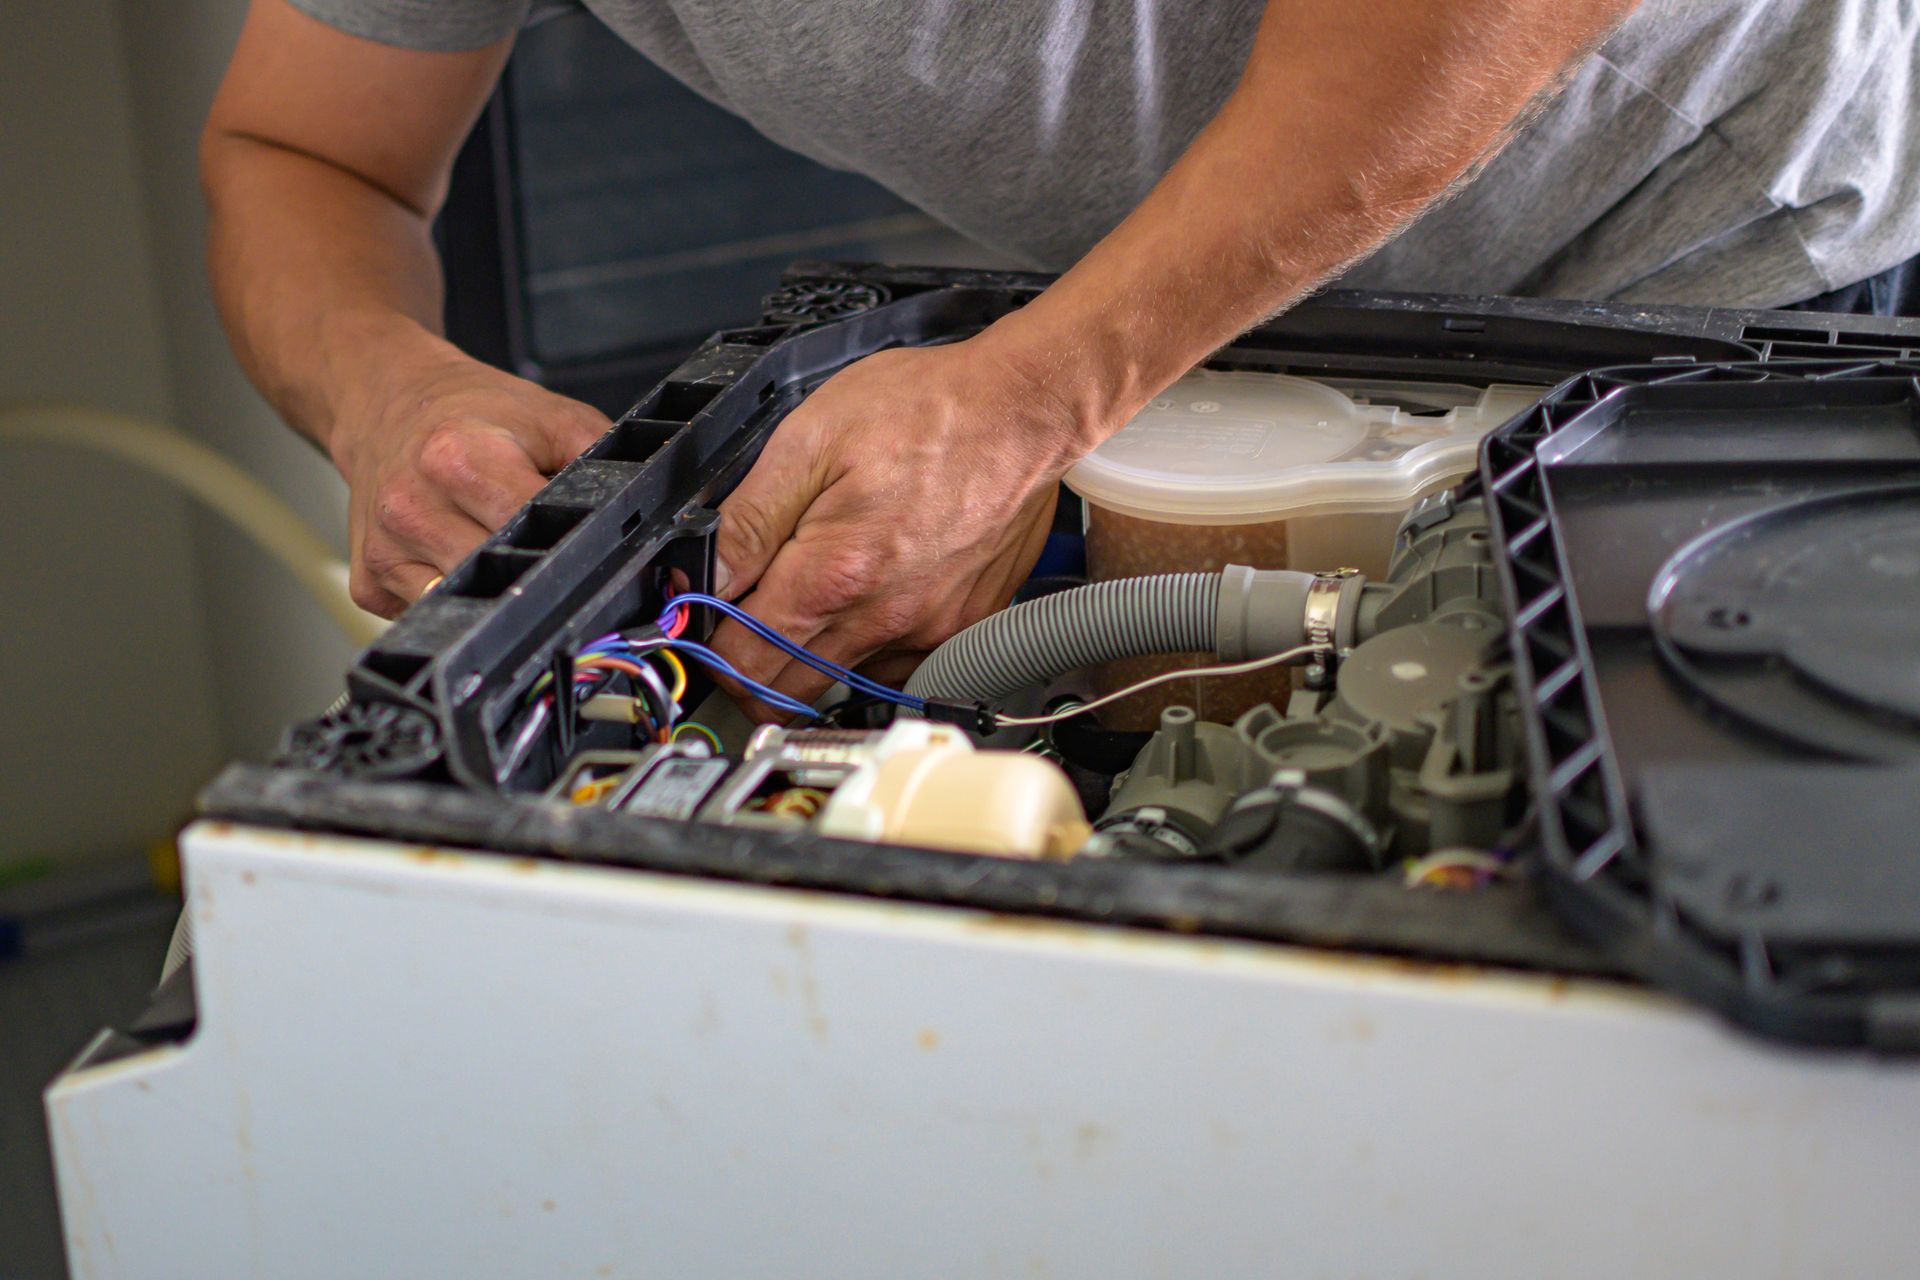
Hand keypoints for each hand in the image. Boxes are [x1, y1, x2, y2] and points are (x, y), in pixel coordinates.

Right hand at [330, 344, 609, 616]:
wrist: (387, 400)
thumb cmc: (471, 411)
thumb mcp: (552, 416)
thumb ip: (602, 460)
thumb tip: (650, 512)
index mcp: (460, 460)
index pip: (533, 531)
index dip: (573, 547)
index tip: (593, 553)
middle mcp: (413, 506)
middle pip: (502, 580)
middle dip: (538, 575)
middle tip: (549, 556)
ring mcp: (386, 550)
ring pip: (468, 609)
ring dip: (497, 594)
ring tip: (501, 553)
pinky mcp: (369, 580)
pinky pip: (428, 616)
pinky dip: (456, 601)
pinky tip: (459, 562)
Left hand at [709, 336, 1090, 718]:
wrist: (1022, 411)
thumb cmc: (928, 411)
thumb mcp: (810, 439)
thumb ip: (750, 518)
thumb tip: (709, 573)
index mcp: (833, 574)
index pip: (743, 663)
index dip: (712, 646)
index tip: (709, 619)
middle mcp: (883, 619)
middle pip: (787, 694)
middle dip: (752, 667)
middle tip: (749, 615)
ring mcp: (930, 631)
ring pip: (843, 682)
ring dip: (814, 653)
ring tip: (820, 590)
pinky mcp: (964, 628)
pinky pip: (899, 667)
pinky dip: (871, 645)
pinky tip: (872, 596)